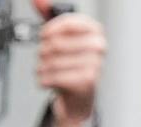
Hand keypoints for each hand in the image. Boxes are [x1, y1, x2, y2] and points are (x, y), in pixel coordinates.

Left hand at [32, 2, 103, 126]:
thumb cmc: (71, 64)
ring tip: (47, 71)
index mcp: (94, 30)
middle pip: (55, 44)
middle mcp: (98, 45)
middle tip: (46, 59)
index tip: (43, 36)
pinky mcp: (87, 81)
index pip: (68, 22)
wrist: (79, 97)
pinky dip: (44, 81)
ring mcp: (95, 63)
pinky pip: (53, 77)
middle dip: (42, 53)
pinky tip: (49, 81)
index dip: (49, 30)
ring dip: (41, 69)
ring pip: (51, 62)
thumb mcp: (62, 37)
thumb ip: (48, 15)